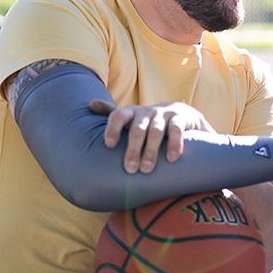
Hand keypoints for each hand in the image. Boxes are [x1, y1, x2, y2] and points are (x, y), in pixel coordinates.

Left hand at [89, 100, 215, 173]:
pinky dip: (175, 144)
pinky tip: (172, 159)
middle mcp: (147, 112)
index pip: (119, 115)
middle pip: (137, 129)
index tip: (109, 145)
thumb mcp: (132, 117)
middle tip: (130, 169)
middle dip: (133, 149)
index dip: (113, 128)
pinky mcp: (180, 118)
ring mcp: (164, 114)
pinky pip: (176, 130)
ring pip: (156, 131)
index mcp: (132, 112)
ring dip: (151, 151)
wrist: (182, 114)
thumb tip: (90, 104)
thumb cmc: (150, 121)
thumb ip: (111, 112)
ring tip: (147, 169)